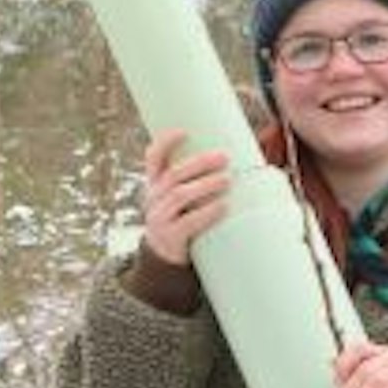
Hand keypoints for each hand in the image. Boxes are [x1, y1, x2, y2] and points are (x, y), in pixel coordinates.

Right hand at [140, 128, 230, 265]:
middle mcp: (154, 197)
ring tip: (226, 180)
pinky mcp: (170, 237)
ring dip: (205, 186)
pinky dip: (207, 213)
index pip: (153, 157)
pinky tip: (223, 206)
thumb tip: (235, 162)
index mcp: (156, 184)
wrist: (167, 255)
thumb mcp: (182, 198)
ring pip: (180, 195)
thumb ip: (196, 181)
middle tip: (223, 157)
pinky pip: (187, 222)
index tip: (183, 131)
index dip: (165, 143)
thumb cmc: (183, 218)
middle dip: (199, 163)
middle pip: (174, 174)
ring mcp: (159, 217)